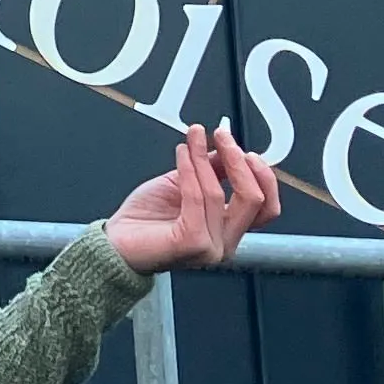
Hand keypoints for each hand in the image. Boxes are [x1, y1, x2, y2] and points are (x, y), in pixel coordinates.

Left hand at [105, 123, 280, 274]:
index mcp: (229, 230)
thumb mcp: (186, 185)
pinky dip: (190, 169)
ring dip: (204, 159)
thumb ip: (212, 170)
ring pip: (220, 193)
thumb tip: (227, 146)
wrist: (116, 242)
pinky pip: (196, 198)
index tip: (243, 148)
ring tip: (191, 140)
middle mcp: (225, 243)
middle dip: (239, 160)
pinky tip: (182, 153)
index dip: (262, 174)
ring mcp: (211, 247)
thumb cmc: (146, 218)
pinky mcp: (192, 244)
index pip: (267, 206)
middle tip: (221, 136)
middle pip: (254, 199)